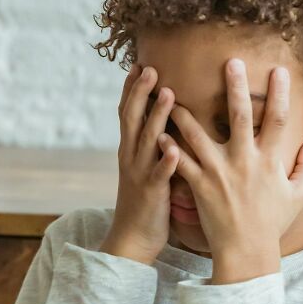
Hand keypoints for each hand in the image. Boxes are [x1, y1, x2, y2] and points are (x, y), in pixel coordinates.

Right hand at [106, 63, 179, 262]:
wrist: (131, 240)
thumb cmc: (145, 203)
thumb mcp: (145, 168)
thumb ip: (152, 145)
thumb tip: (164, 123)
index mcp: (130, 150)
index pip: (128, 112)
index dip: (132, 88)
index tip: (139, 63)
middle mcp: (131, 157)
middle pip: (133, 118)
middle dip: (141, 92)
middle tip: (151, 67)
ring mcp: (140, 174)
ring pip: (147, 140)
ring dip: (156, 116)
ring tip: (168, 93)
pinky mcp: (151, 193)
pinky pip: (159, 174)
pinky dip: (166, 160)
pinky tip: (174, 148)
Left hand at [157, 58, 302, 256]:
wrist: (246, 251)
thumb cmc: (271, 223)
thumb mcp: (297, 196)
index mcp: (269, 161)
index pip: (279, 120)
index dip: (280, 94)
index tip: (278, 70)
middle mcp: (244, 161)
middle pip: (241, 116)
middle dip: (236, 87)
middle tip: (230, 62)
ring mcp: (220, 172)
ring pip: (200, 135)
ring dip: (186, 113)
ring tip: (172, 93)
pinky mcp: (200, 186)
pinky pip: (181, 162)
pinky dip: (170, 148)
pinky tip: (159, 132)